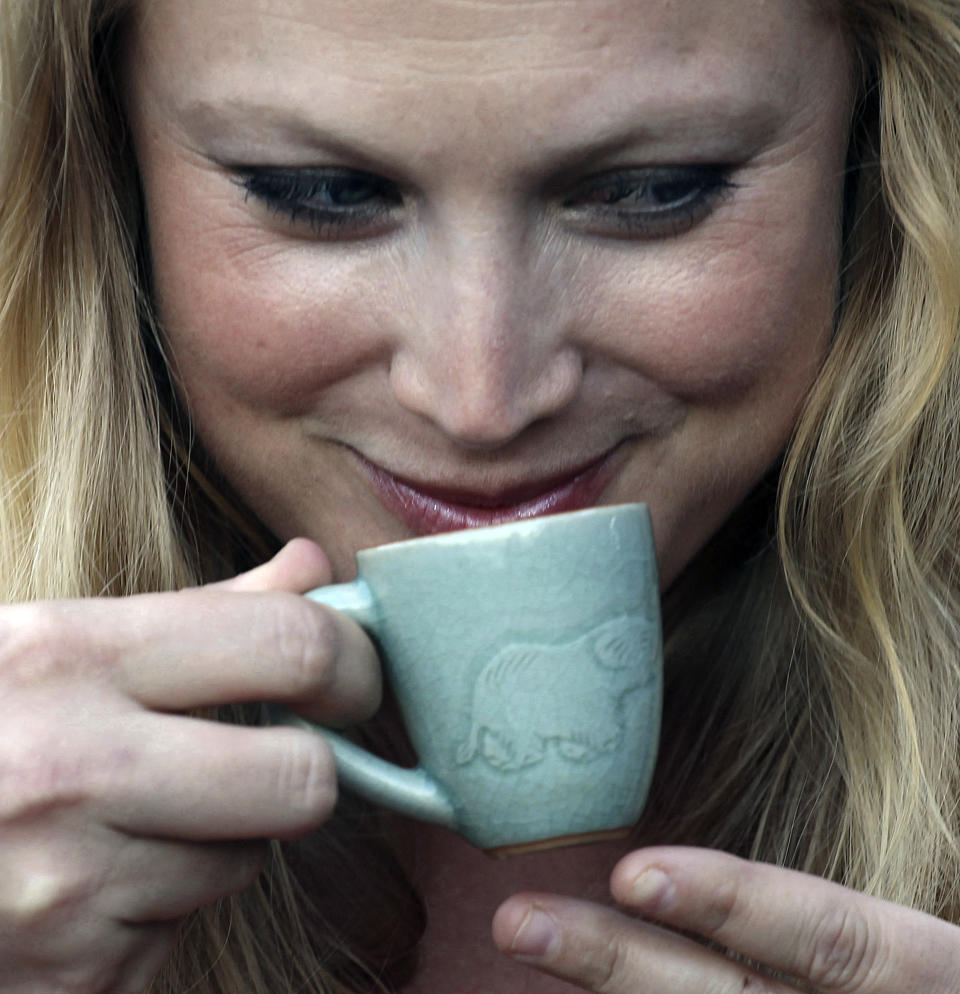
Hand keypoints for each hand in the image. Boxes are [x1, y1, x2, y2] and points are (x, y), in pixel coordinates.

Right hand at [0, 539, 379, 993]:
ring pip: (242, 863)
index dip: (352, 661)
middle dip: (304, 769)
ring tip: (126, 818)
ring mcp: (64, 888)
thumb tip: (314, 568)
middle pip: (303, 779)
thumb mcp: (53, 642)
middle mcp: (70, 769)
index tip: (351, 675)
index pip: (291, 646)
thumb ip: (201, 611)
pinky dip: (153, 911)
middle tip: (271, 754)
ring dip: (215, 842)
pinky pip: (176, 936)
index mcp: (71, 655)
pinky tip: (82, 882)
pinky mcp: (67, 980)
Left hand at [493, 846, 959, 992]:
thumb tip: (665, 876)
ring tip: (527, 953)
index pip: (826, 931)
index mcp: (920, 973)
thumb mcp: (911, 957)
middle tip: (518, 922)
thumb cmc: (921, 989)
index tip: (630, 873)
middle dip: (618, 962)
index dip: (729, 899)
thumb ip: (829, 929)